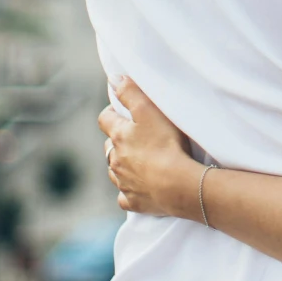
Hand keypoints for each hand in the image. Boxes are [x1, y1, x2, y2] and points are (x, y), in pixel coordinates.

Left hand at [99, 77, 202, 218]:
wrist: (177, 184)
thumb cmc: (166, 144)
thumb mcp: (149, 110)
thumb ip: (130, 92)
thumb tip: (112, 79)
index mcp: (119, 136)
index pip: (105, 119)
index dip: (111, 112)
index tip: (121, 109)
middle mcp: (115, 160)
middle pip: (109, 147)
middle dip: (117, 141)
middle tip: (135, 136)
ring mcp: (123, 182)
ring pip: (115, 171)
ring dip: (122, 165)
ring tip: (139, 161)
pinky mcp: (133, 201)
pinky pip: (125, 196)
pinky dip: (129, 191)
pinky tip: (138, 187)